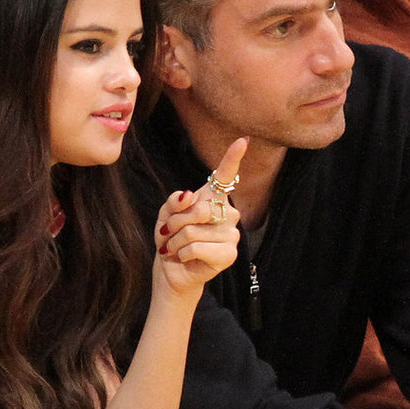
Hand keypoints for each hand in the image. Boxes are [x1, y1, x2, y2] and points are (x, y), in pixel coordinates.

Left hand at [152, 138, 247, 300]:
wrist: (172, 268)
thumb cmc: (171, 238)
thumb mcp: (166, 214)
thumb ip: (174, 201)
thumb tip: (188, 195)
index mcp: (214, 199)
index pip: (225, 176)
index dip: (233, 158)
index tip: (243, 140)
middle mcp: (228, 213)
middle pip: (199, 209)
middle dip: (176, 222)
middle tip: (168, 233)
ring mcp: (231, 234)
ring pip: (194, 231)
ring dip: (176, 241)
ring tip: (175, 248)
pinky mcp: (229, 255)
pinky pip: (197, 247)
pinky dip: (182, 253)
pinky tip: (184, 257)